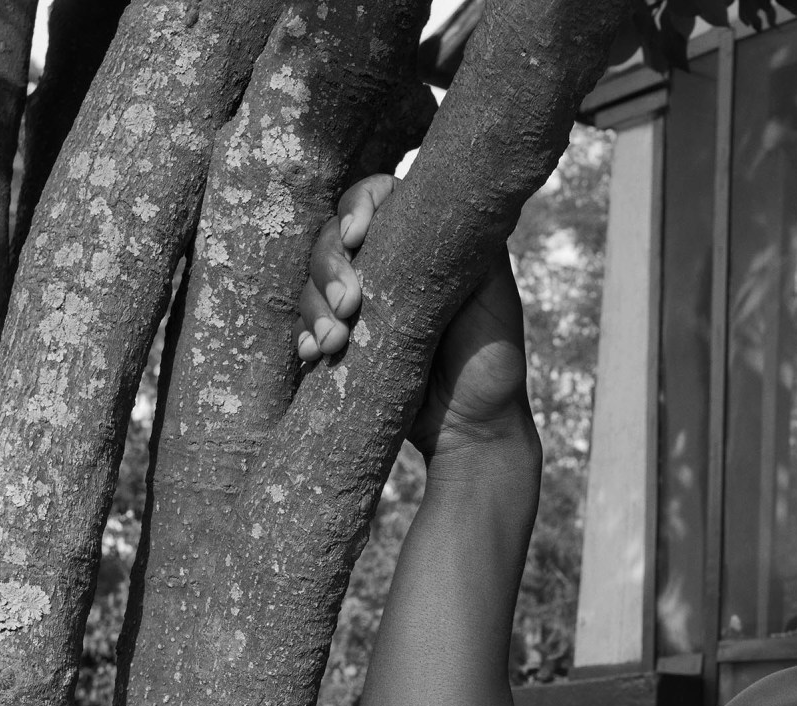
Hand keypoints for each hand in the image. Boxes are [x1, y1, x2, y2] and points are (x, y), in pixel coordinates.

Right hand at [297, 175, 534, 460]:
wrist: (476, 428)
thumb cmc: (491, 357)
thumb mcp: (492, 290)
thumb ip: (469, 242)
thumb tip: (448, 186)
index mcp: (419, 244)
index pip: (376, 200)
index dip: (358, 205)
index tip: (358, 236)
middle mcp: (386, 267)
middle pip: (332, 238)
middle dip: (329, 266)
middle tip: (350, 305)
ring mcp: (360, 305)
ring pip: (312, 281)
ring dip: (314, 307)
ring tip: (333, 343)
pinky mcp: (343, 342)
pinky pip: (306, 326)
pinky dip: (304, 337)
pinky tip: (313, 355)